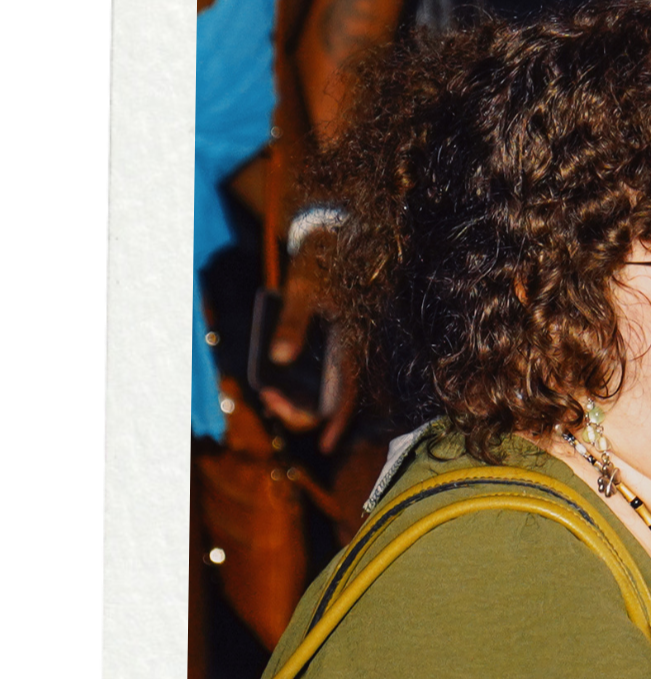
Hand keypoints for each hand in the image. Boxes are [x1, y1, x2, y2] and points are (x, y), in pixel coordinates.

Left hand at [257, 246, 356, 450]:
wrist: (334, 232)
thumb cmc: (321, 260)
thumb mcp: (302, 288)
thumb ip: (292, 324)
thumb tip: (280, 360)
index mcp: (349, 338)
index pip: (347, 392)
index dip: (337, 422)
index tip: (324, 446)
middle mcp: (350, 348)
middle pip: (334, 398)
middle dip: (303, 410)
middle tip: (271, 401)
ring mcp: (342, 345)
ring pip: (328, 389)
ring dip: (301, 400)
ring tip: (272, 394)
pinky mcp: (335, 339)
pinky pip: (323, 373)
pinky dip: (304, 385)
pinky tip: (282, 383)